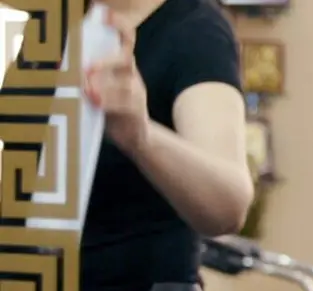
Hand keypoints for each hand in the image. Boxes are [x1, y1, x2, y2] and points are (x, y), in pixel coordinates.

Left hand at [84, 8, 149, 152]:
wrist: (132, 136)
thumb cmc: (108, 106)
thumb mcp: (96, 85)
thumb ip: (83, 73)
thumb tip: (57, 62)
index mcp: (120, 63)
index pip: (126, 37)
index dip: (118, 25)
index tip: (103, 16)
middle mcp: (131, 74)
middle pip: (126, 58)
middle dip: (106, 62)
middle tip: (86, 69)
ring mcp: (138, 93)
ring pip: (126, 84)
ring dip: (104, 86)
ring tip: (87, 90)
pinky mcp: (137, 111)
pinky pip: (127, 104)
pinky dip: (109, 102)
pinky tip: (95, 102)